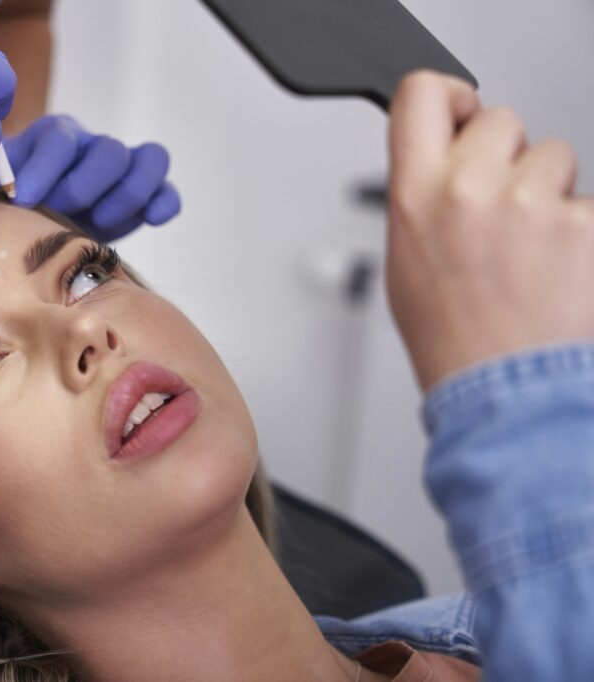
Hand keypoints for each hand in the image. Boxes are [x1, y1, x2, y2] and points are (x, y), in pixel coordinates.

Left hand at [0, 115, 180, 240]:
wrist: (36, 233)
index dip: (44, 167)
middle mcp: (91, 149)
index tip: (23, 198)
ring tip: (99, 221)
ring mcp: (122, 170)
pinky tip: (154, 218)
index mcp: (54, 141)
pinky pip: (166, 188)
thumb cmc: (9, 211)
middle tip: (65, 209)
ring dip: (126, 192)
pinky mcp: (145, 195)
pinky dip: (164, 200)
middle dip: (85, 182)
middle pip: (107, 149)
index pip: (59, 139)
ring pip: (144, 160)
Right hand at [385, 70, 593, 390]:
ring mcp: (530, 204)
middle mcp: (468, 189)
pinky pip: (592, 200)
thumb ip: (420, 196)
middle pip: (502, 120)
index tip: (462, 112)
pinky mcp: (585, 224)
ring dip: (551, 191)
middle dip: (508, 156)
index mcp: (415, 195)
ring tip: (534, 249)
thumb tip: (439, 159)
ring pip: (556, 155)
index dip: (448, 95)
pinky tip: (562, 265)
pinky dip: (584, 228)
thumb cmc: (451, 333)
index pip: (421, 95)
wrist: (500, 388)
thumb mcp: (404, 258)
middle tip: (503, 211)